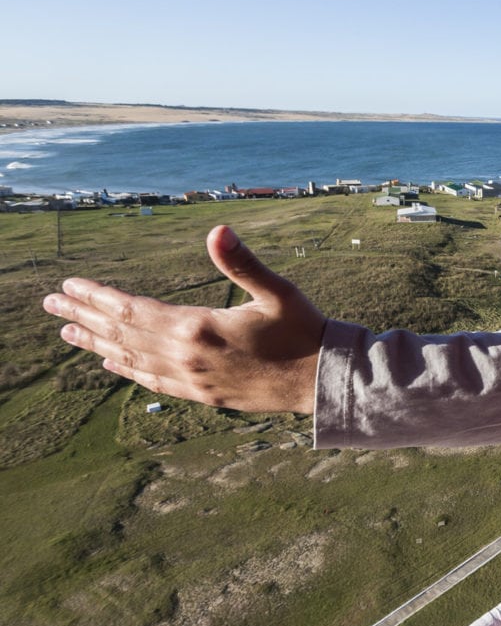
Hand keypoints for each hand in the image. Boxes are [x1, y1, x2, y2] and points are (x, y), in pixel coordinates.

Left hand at [42, 225, 325, 413]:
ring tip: (68, 333)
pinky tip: (114, 364)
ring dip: (98, 345)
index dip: (98, 297)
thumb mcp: (278, 291)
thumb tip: (217, 229)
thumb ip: (243, 263)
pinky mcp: (204, 396)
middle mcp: (188, 359)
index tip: (68, 286)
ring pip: (132, 360)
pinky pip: (154, 383)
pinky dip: (128, 371)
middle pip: (123, 335)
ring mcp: (194, 381)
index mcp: (199, 329)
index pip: (132, 310)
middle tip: (51, 304)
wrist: (324, 381)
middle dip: (85, 317)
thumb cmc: (305, 331)